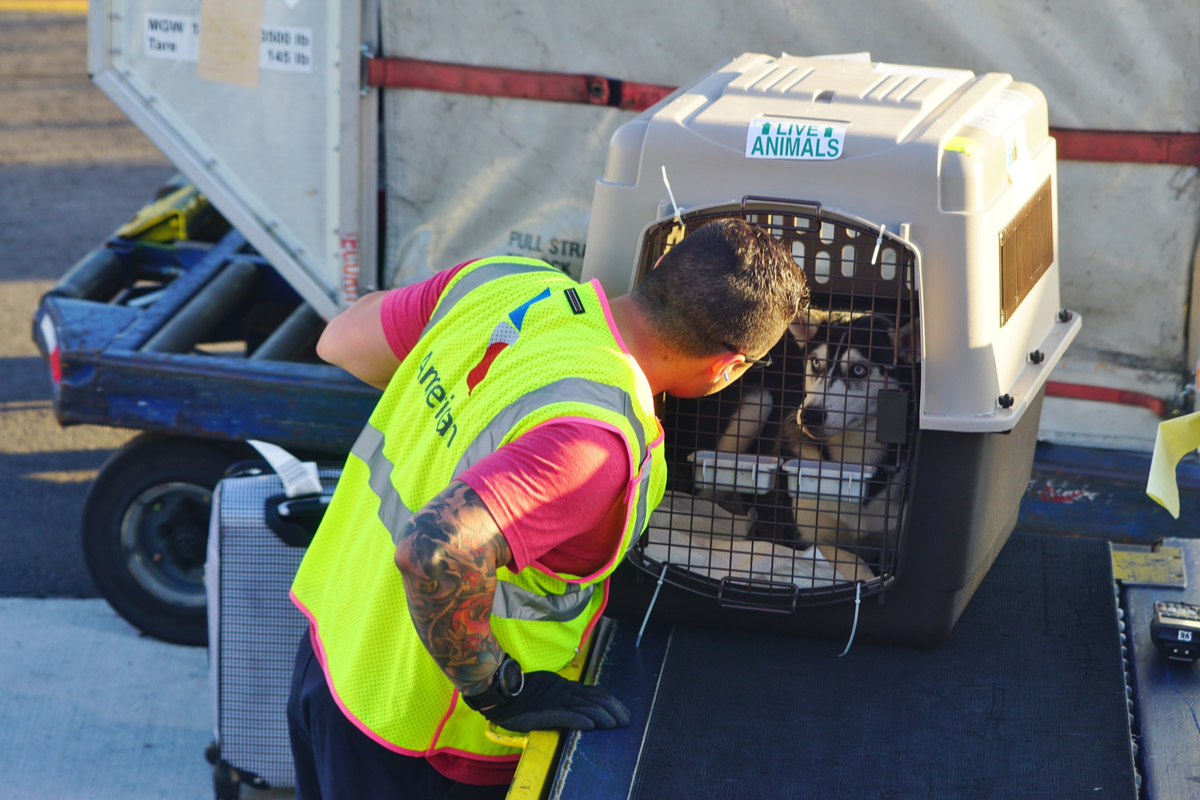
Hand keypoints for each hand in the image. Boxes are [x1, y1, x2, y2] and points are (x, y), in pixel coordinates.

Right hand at [475, 671, 630, 732]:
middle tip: (626, 721)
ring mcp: (555, 702)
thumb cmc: (525, 693)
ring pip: (583, 707)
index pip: (596, 691)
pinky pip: (563, 716)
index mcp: (567, 687)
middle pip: (594, 699)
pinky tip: (589, 726)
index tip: (624, 712)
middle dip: (613, 709)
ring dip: (601, 716)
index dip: (612, 701)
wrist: (502, 694)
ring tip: (613, 724)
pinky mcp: (544, 713)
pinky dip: (578, 720)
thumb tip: (586, 705)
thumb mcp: (551, 690)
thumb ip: (567, 695)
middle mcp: (564, 692)